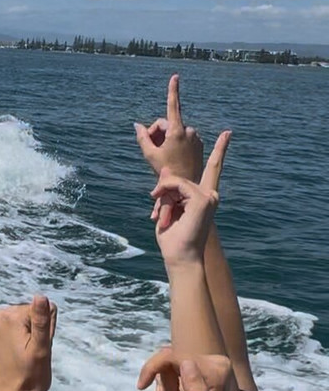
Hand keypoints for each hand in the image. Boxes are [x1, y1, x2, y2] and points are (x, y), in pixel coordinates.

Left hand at [0, 295, 56, 390]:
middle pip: (24, 314)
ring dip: (20, 334)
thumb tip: (40, 296)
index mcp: (9, 317)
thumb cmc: (30, 374)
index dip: (42, 329)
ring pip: (14, 321)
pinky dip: (8, 338)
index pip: (38, 311)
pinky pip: (2, 329)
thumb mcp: (42, 347)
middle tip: (31, 352)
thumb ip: (42, 320)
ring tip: (21, 354)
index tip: (37, 347)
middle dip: (31, 330)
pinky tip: (10, 354)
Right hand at [135, 75, 203, 179]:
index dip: (173, 90)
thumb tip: (137, 125)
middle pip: (167, 123)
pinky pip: (184, 138)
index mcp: (177, 131)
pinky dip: (176, 143)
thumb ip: (142, 137)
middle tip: (148, 147)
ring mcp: (196, 138)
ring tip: (160, 155)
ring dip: (165, 139)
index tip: (175, 76)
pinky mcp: (199, 144)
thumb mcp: (149, 154)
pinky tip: (172, 156)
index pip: (173, 105)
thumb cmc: (166, 171)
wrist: (187, 186)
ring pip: (175, 131)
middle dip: (156, 132)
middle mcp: (189, 131)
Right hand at [138, 348, 232, 390]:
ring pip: (170, 362)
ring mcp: (209, 365)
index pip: (175, 356)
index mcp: (217, 369)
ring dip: (167, 384)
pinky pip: (173, 365)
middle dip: (164, 381)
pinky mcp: (201, 369)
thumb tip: (186, 363)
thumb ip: (196, 390)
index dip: (154, 367)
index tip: (141, 387)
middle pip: (172, 357)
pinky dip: (167, 381)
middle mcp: (216, 362)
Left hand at [150, 132, 229, 265]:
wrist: (181, 256)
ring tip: (166, 219)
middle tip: (167, 217)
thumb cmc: (174, 239)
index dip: (220, 150)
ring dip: (162, 198)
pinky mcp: (202, 198)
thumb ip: (169, 189)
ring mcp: (209, 195)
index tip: (228, 133)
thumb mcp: (168, 209)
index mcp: (204, 196)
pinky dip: (165, 195)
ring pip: (174, 180)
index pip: (214, 168)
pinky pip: (175, 184)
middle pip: (180, 177)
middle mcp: (210, 193)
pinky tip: (166, 211)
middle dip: (165, 192)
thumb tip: (165, 170)